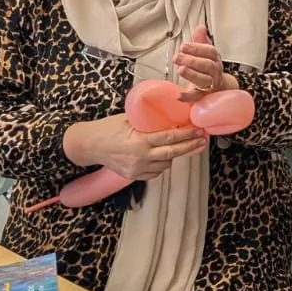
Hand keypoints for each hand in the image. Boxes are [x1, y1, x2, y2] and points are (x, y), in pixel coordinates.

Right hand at [63, 114, 207, 180]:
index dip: (187, 134)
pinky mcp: (133, 176)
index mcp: (139, 140)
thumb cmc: (108, 128)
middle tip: (203, 140)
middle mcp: (140, 157)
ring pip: (165, 164)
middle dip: (190, 146)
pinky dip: (162, 164)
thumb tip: (170, 114)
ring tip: (184, 146)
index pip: (170, 137)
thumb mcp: (129, 119)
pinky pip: (155, 172)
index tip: (199, 130)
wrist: (89, 146)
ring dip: (175, 155)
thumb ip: (148, 120)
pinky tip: (166, 156)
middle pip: (173, 153)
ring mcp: (137, 169)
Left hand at [174, 26, 239, 102]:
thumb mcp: (207, 54)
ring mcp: (211, 85)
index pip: (210, 52)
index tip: (183, 46)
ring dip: (192, 74)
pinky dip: (188, 96)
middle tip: (177, 57)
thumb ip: (202, 41)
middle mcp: (215, 72)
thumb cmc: (209, 69)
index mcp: (215, 60)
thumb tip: (200, 27)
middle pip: (207, 65)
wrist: (219, 89)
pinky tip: (179, 94)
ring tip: (180, 69)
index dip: (197, 48)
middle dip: (192, 60)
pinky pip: (197, 97)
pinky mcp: (204, 97)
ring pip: (204, 80)